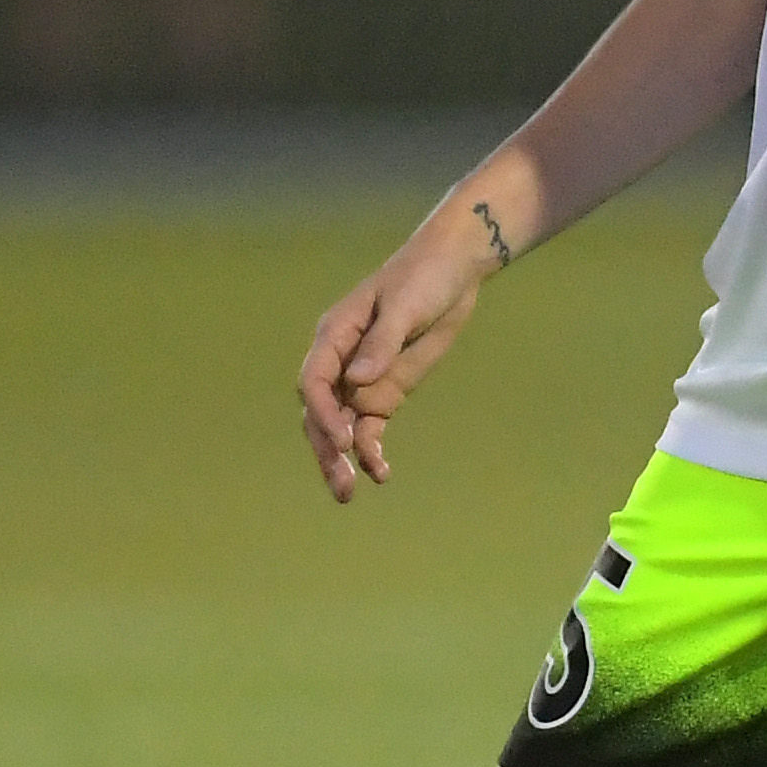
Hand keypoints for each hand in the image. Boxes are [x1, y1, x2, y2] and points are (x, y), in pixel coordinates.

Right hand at [296, 201, 503, 502]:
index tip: (343, 441)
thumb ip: (382, 344)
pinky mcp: (384, 393)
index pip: (315, 382)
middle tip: (342, 484)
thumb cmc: (423, 278)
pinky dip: (370, 451)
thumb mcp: (405, 306)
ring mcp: (361, 381)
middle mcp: (340, 363)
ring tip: (349, 493)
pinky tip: (380, 474)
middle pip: (320, 413)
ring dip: (341, 459)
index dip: (324, 414)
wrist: (452, 272)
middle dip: (326, 449)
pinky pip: (369, 429)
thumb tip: (356, 381)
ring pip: (340, 427)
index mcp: (334, 336)